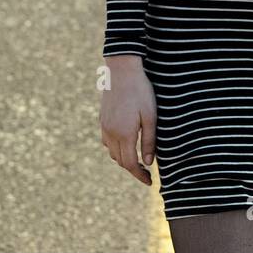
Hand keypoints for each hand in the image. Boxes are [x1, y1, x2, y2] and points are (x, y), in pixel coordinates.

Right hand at [99, 55, 156, 185]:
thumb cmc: (141, 91)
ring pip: (112, 152)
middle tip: (147, 172)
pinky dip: (116, 148)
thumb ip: (149, 141)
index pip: (130, 164)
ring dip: (124, 159)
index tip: (149, 182)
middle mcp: (111, 133)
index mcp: (124, 134)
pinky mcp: (102, 119)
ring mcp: (104, 126)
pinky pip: (107, 141)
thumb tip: (148, 162)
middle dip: (133, 170)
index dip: (140, 176)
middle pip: (120, 161)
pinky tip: (126, 143)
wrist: (121, 70)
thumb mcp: (151, 116)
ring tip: (138, 158)